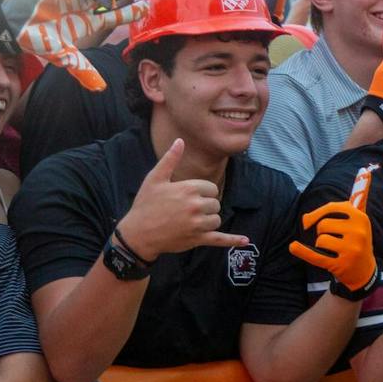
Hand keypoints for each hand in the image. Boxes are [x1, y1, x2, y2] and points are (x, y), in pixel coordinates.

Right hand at [0, 0, 147, 91]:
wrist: (14, 26)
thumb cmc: (40, 39)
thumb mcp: (63, 57)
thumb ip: (83, 70)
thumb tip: (101, 88)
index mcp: (88, 21)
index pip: (114, 16)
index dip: (130, 12)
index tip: (147, 7)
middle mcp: (83, 5)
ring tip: (108, 0)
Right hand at [116, 139, 247, 260]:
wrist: (138, 233)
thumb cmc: (145, 204)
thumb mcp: (155, 178)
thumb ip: (170, 159)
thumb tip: (180, 140)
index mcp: (188, 189)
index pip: (211, 188)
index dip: (202, 192)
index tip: (188, 197)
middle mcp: (196, 206)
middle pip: (215, 203)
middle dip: (205, 206)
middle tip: (186, 210)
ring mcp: (198, 224)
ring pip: (216, 219)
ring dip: (208, 220)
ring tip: (191, 221)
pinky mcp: (198, 239)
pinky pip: (219, 239)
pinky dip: (232, 240)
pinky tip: (245, 241)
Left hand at [290, 165, 377, 298]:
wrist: (363, 272)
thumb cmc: (356, 240)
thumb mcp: (358, 219)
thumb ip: (354, 198)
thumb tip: (363, 171)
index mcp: (360, 217)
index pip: (332, 208)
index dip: (317, 214)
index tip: (309, 221)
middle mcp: (358, 231)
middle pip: (323, 224)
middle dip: (321, 231)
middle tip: (330, 239)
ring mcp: (351, 249)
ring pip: (320, 239)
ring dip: (320, 244)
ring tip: (332, 250)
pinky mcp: (341, 264)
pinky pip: (316, 255)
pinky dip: (302, 251)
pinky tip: (293, 247)